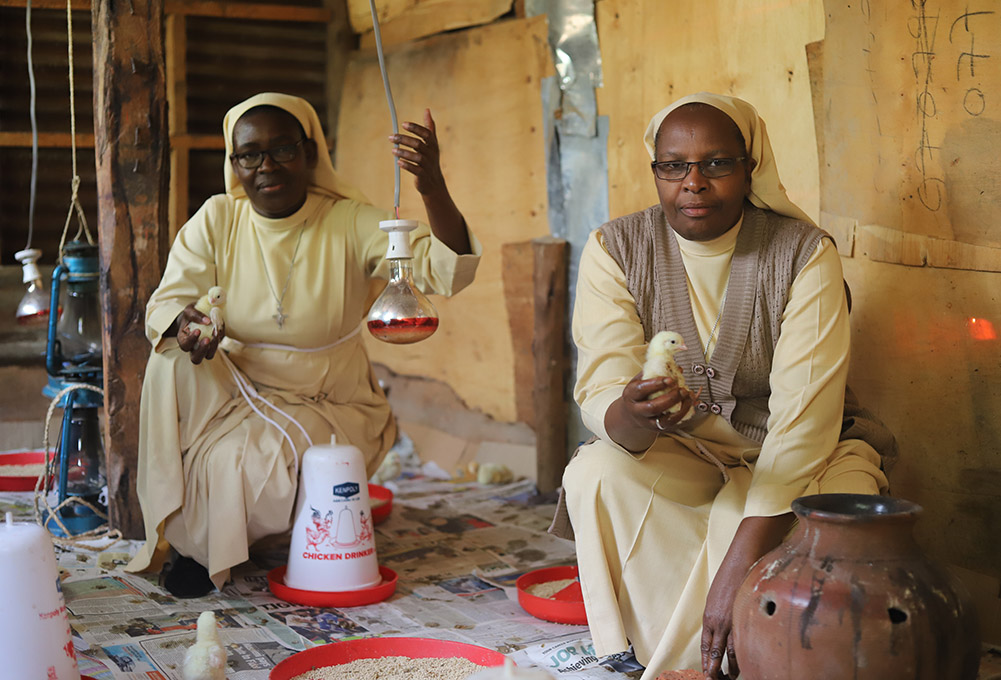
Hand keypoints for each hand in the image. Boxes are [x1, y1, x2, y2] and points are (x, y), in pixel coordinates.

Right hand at [175, 303, 224, 363]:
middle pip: (196, 358)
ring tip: (215, 335)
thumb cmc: (191, 314)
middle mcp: (193, 347)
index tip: (198, 330)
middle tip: (207, 339)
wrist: (198, 315)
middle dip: (202, 350)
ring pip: (208, 356)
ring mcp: (204, 348)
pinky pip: (217, 346)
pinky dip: (219, 340)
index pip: (185, 345)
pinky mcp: (213, 345)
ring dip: (213, 347)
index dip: (191, 340)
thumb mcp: (189, 310)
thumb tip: (207, 321)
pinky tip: (219, 330)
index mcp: (183, 339)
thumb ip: (195, 315)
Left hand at [390, 109, 447, 198]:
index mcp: (433, 145)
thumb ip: (429, 127)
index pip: (426, 133)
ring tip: (393, 150)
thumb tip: (427, 110)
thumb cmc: (430, 160)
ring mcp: (428, 165)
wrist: (434, 183)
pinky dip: (406, 165)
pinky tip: (398, 162)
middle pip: (418, 144)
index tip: (403, 124)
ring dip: (403, 152)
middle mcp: (431, 154)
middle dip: (404, 139)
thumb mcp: (432, 143)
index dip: (415, 128)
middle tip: (391, 137)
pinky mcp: (423, 175)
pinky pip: (415, 170)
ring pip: (416, 157)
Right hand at [621, 372, 695, 432]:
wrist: (631, 414)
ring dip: (681, 409)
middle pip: (653, 407)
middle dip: (671, 398)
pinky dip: (683, 414)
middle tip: (683, 390)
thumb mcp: (640, 380)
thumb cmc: (638, 394)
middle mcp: (637, 410)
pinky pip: (672, 425)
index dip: (656, 384)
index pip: (641, 389)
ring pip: (665, 420)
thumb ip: (656, 372)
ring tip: (689, 397)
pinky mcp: (657, 428)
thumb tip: (677, 368)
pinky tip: (689, 405)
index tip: (671, 379)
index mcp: (631, 395)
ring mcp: (647, 421)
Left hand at [701, 514, 793, 678]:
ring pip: (730, 652)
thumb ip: (717, 614)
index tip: (706, 672)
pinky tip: (745, 664)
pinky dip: (742, 656)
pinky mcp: (745, 618)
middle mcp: (718, 622)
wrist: (742, 560)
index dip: (706, 660)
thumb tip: (720, 628)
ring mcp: (732, 622)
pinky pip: (743, 643)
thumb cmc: (729, 576)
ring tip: (731, 677)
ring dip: (731, 667)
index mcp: (709, 617)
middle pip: (715, 652)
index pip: (706, 645)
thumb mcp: (716, 597)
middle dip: (714, 669)